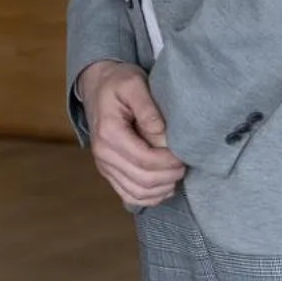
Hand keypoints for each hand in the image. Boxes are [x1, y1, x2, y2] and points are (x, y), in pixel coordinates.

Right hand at [76, 59, 185, 207]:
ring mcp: (104, 165)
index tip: (184, 155)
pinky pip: (129, 195)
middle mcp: (102, 153)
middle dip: (169, 176)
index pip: (144, 160)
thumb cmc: (118, 83)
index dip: (169, 162)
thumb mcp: (134, 84)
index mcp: (109, 133)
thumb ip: (148, 109)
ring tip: (176, 174)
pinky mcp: (108, 171)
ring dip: (161, 189)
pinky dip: (149, 197)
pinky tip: (164, 186)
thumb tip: (163, 136)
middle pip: (142, 180)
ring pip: (137, 193)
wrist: (97, 86)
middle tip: (185, 164)